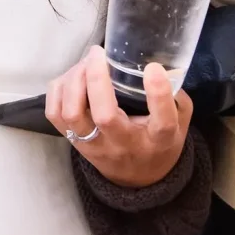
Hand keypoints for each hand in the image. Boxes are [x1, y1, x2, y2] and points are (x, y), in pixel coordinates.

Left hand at [45, 46, 192, 189]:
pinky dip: (58, 90)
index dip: (158, 95)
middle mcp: (124, 145)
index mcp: (158, 141)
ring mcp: (95, 146)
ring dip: (74, 81)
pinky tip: (72, 77)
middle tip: (99, 54)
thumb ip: (177, 97)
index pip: (162, 122)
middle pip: (105, 116)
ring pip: (72, 114)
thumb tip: (163, 66)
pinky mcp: (75, 142)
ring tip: (85, 63)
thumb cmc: (158, 144)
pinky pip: (54, 114)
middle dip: (97, 79)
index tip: (153, 69)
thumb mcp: (181, 125)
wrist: (138, 180)